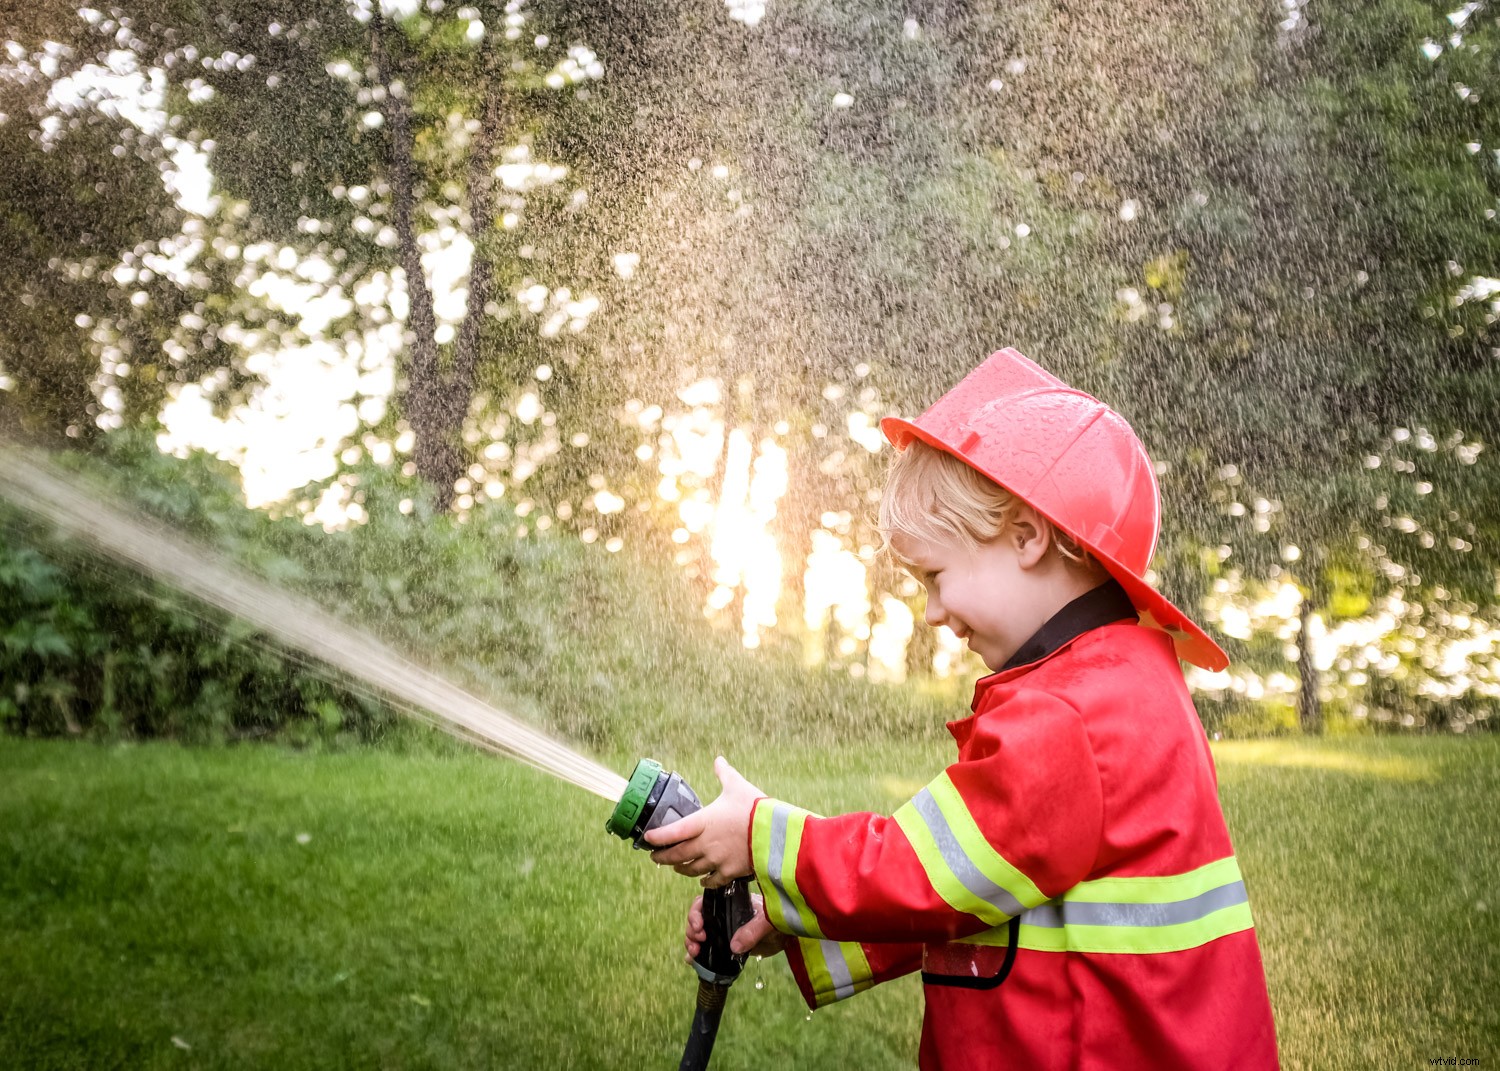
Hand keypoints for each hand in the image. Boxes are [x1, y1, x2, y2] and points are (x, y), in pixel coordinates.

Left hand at [643, 756, 760, 887]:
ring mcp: (717, 859)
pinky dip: (705, 880)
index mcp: (704, 821)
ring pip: (692, 869)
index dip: (657, 836)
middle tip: (655, 857)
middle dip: (663, 857)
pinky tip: (702, 879)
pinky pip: (712, 880)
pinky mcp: (731, 871)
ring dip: (681, 868)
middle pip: (677, 855)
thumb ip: (725, 774)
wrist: (777, 832)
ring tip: (676, 867)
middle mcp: (706, 843)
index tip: (648, 838)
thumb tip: (719, 760)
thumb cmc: (755, 808)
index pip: (673, 831)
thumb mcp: (737, 786)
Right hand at [684, 893, 787, 963]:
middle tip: (699, 940)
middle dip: (692, 930)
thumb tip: (734, 946)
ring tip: (694, 953)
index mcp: (731, 903)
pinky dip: (696, 955)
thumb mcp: (769, 921)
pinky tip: (691, 961)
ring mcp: (723, 931)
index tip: (700, 925)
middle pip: (698, 918)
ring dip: (691, 943)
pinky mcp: (725, 946)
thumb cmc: (781, 919)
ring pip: (698, 934)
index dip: (696, 912)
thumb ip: (753, 931)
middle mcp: (723, 915)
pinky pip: (706, 948)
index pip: (705, 902)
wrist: (790, 935)